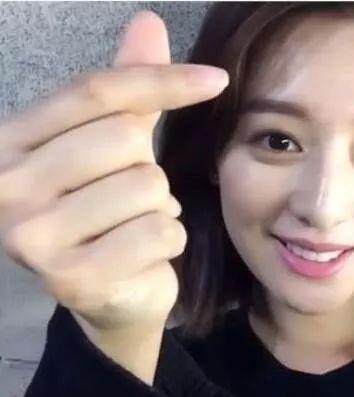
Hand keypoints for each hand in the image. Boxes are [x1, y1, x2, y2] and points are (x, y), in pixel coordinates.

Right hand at [0, 11, 228, 382]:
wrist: (108, 296)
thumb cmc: (108, 217)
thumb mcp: (112, 151)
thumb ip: (128, 93)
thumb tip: (147, 21)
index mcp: (9, 143)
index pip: (98, 92)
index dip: (163, 80)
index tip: (216, 80)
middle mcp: (7, 187)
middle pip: (126, 141)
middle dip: (148, 169)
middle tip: (130, 198)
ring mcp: (34, 238)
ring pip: (148, 187)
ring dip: (160, 207)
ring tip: (134, 227)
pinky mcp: (73, 279)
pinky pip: (160, 232)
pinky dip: (169, 240)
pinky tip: (144, 254)